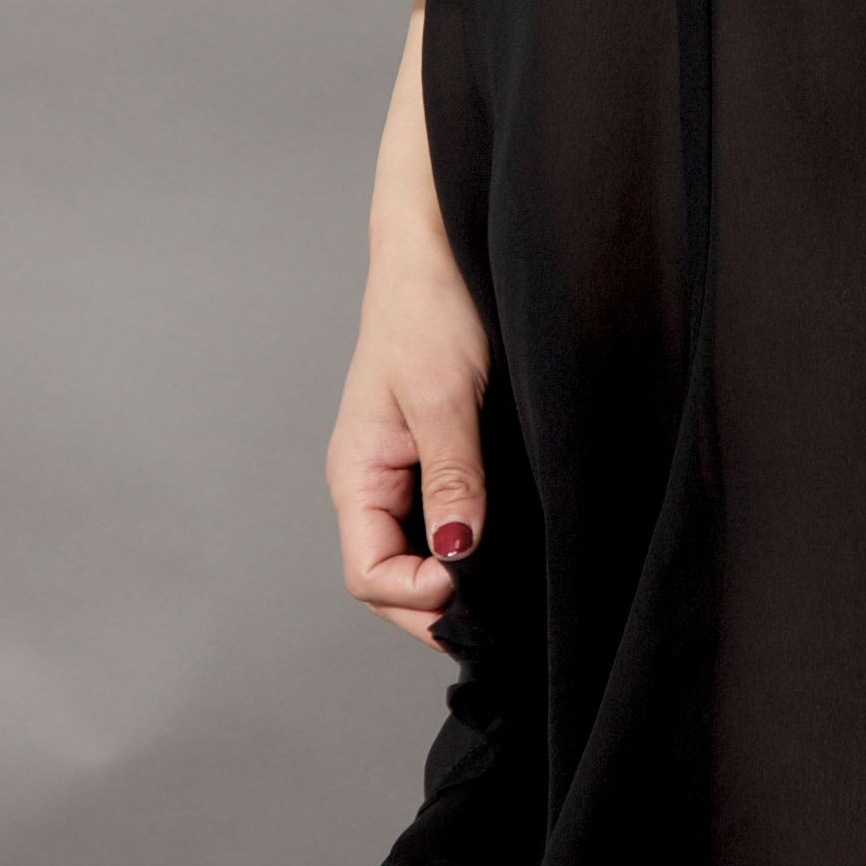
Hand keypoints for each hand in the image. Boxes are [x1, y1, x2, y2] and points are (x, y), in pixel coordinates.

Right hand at [326, 257, 493, 654]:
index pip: (370, 574)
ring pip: (415, 555)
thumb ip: (450, 477)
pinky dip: (465, 545)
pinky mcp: (432, 456)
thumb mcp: (444, 396)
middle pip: (390, 578)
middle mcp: (373, 482)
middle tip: (499, 618)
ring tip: (507, 594)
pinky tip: (504, 551)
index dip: (417, 595)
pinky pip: (440, 521)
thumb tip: (456, 555)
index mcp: (357, 473)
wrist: (438, 247)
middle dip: (435, 607)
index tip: (472, 582)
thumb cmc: (431, 307)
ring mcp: (401, 472)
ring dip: (451, 581)